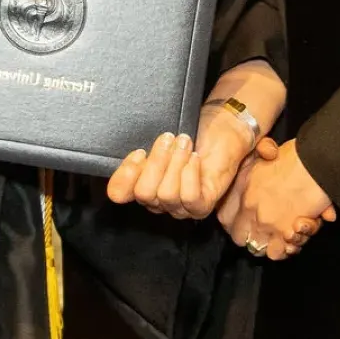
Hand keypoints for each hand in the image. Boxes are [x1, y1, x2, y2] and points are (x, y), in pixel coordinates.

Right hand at [107, 103, 256, 218]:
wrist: (221, 131)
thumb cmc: (188, 137)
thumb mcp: (158, 142)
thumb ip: (141, 155)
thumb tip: (136, 159)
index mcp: (141, 185)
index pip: (118, 193)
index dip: (125, 175)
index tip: (140, 152)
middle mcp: (158, 202)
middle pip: (144, 193)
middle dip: (157, 162)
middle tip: (169, 138)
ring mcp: (180, 208)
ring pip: (166, 194)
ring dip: (177, 162)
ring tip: (185, 143)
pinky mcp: (202, 206)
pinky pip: (189, 197)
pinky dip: (191, 174)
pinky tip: (195, 157)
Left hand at [218, 138, 333, 260]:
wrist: (317, 164)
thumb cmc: (297, 155)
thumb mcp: (269, 150)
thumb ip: (262, 151)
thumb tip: (269, 152)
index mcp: (242, 187)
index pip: (223, 216)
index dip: (232, 220)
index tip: (243, 220)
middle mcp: (249, 208)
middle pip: (238, 236)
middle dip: (250, 235)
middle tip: (267, 229)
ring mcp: (265, 223)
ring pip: (257, 248)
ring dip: (269, 244)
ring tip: (283, 234)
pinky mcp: (284, 233)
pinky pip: (276, 253)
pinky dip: (284, 249)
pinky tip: (293, 237)